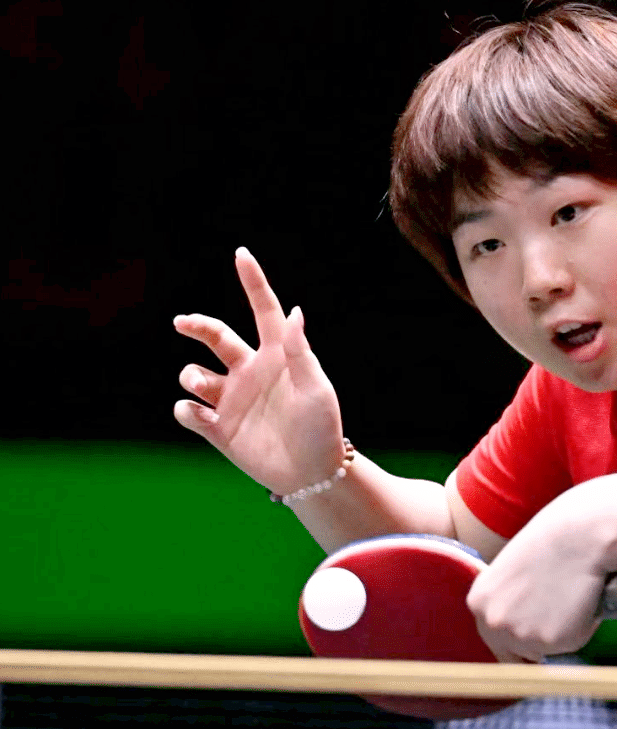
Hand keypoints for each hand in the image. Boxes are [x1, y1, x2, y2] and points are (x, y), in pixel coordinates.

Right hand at [172, 247, 344, 493]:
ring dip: (192, 375)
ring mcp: (232, 400)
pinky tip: (200, 415)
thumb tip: (293, 310)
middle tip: (182, 323)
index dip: (253, 283)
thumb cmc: (322, 429)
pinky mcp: (218, 429)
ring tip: (206, 387)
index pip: (262, 311)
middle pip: (215, 337)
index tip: (241, 254)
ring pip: (194, 374)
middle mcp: (250, 373)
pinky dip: (187, 410)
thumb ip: (299, 353)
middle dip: (196, 325)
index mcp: (277, 357)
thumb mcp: (316, 390)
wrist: (312, 474)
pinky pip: (188, 411)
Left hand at [465, 494, 605, 662]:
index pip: (492, 640)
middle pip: (514, 654)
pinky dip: (581, 629)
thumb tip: (520, 627)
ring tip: (571, 600)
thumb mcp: (510, 572)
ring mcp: (520, 634)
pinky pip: (570, 644)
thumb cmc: (552, 542)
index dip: (515, 642)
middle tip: (558, 623)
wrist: (580, 536)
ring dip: (559, 635)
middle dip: (535, 645)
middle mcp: (493, 622)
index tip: (532, 641)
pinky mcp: (551, 641)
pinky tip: (582, 602)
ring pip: (544, 651)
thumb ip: (506, 602)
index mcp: (478, 602)